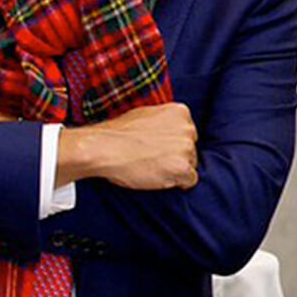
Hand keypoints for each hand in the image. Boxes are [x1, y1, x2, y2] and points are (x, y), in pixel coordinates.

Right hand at [60, 102, 198, 190]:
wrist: (105, 148)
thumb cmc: (119, 133)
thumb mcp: (146, 115)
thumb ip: (164, 122)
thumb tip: (168, 132)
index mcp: (180, 112)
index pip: (187, 134)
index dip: (173, 145)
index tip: (159, 149)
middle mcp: (187, 128)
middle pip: (191, 150)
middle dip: (177, 157)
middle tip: (154, 160)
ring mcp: (186, 148)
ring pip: (190, 166)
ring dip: (175, 170)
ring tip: (153, 168)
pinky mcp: (182, 167)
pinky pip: (189, 181)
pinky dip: (177, 183)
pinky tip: (159, 178)